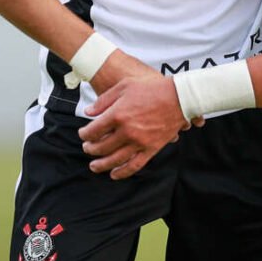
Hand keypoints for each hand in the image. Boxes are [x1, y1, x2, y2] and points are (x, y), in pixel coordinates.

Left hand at [79, 77, 200, 179]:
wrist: (178, 97)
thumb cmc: (151, 88)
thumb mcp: (124, 86)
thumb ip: (104, 100)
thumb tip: (88, 113)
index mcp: (117, 114)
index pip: (92, 131)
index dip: (84, 134)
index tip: (83, 134)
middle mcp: (126, 131)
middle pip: (101, 147)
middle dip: (90, 149)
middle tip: (87, 148)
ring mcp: (139, 142)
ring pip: (114, 160)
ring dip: (101, 165)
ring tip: (94, 166)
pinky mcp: (151, 149)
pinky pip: (134, 166)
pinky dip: (122, 172)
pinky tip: (114, 174)